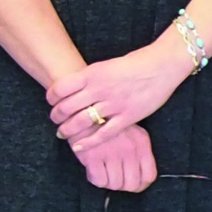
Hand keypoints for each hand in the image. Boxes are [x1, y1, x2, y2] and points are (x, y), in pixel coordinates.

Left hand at [49, 42, 192, 147]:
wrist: (161, 66)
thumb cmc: (134, 64)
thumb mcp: (105, 66)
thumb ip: (89, 78)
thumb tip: (70, 89)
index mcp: (92, 74)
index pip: (60, 88)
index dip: (51, 97)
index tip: (50, 102)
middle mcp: (100, 90)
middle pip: (67, 107)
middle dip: (56, 116)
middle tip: (54, 120)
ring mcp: (113, 105)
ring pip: (81, 122)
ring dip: (67, 130)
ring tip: (62, 133)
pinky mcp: (127, 117)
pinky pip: (103, 134)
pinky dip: (88, 143)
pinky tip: (78, 147)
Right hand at [77, 120, 157, 193]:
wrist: (84, 111)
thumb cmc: (107, 122)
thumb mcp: (131, 132)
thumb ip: (137, 152)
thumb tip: (136, 174)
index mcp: (141, 143)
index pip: (149, 176)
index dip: (139, 185)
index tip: (131, 184)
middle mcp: (129, 150)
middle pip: (131, 184)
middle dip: (122, 185)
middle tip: (113, 178)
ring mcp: (112, 153)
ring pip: (115, 184)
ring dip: (107, 182)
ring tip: (102, 171)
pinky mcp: (94, 156)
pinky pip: (99, 181)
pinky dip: (95, 179)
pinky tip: (93, 169)